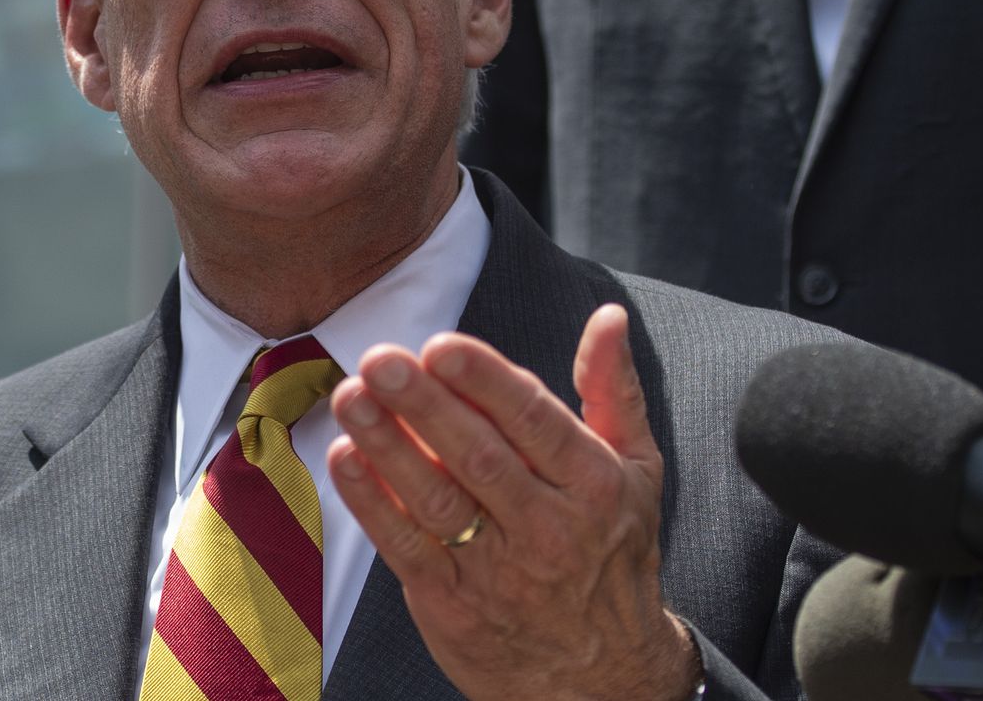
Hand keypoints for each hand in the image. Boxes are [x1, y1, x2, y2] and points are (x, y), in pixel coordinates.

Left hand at [326, 303, 699, 700]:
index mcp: (594, 486)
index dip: (486, 383)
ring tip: (353, 397)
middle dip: (426, 405)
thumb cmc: (611, 554)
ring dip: (388, 446)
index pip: (536, 423)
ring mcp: (498, 571)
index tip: (442, 346)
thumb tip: (607, 318)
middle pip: (480, 458)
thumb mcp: (636, 471)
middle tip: (382, 360)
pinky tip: (346, 458)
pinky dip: (373, 502)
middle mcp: (549, 528)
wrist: (601, 678)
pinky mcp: (453, 605)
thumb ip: (613, 390)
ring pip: (438, 500)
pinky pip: (406, 546)